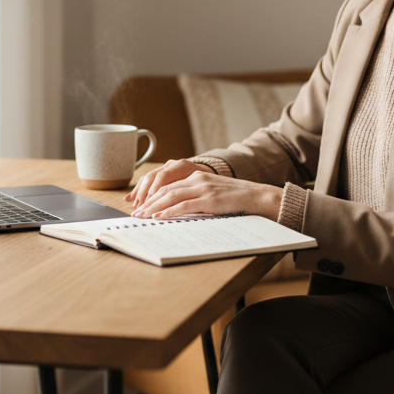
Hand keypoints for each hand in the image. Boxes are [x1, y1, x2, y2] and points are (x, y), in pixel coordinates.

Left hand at [126, 160, 280, 220]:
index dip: (152, 195)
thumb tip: (178, 211)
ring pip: (170, 196)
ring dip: (153, 207)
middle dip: (148, 202)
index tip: (141, 206)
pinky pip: (183, 205)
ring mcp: (203, 188)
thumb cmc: (237, 199)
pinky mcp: (209, 199)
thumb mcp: (213, 194)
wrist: (258, 197)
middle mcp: (197, 179)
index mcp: (197, 176)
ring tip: (142, 216)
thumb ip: (197, 198)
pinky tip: (159, 217)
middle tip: (136, 213)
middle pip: (165, 189)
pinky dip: (168, 212)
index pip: (168, 185)